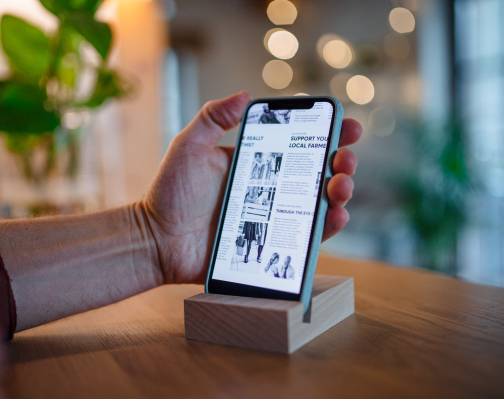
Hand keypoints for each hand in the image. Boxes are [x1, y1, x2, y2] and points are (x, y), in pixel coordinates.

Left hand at [142, 91, 361, 283]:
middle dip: (341, 163)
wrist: (156, 240)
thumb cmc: (169, 193)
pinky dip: (326, 226)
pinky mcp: (269, 244)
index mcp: (255, 162)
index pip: (298, 144)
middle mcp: (269, 188)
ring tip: (341, 185)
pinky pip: (305, 237)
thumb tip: (246, 94)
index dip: (327, 134)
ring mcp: (271, 217)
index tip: (347, 125)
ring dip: (339, 192)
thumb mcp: (189, 147)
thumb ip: (212, 118)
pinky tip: (335, 215)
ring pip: (317, 204)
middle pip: (316, 173)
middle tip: (345, 160)